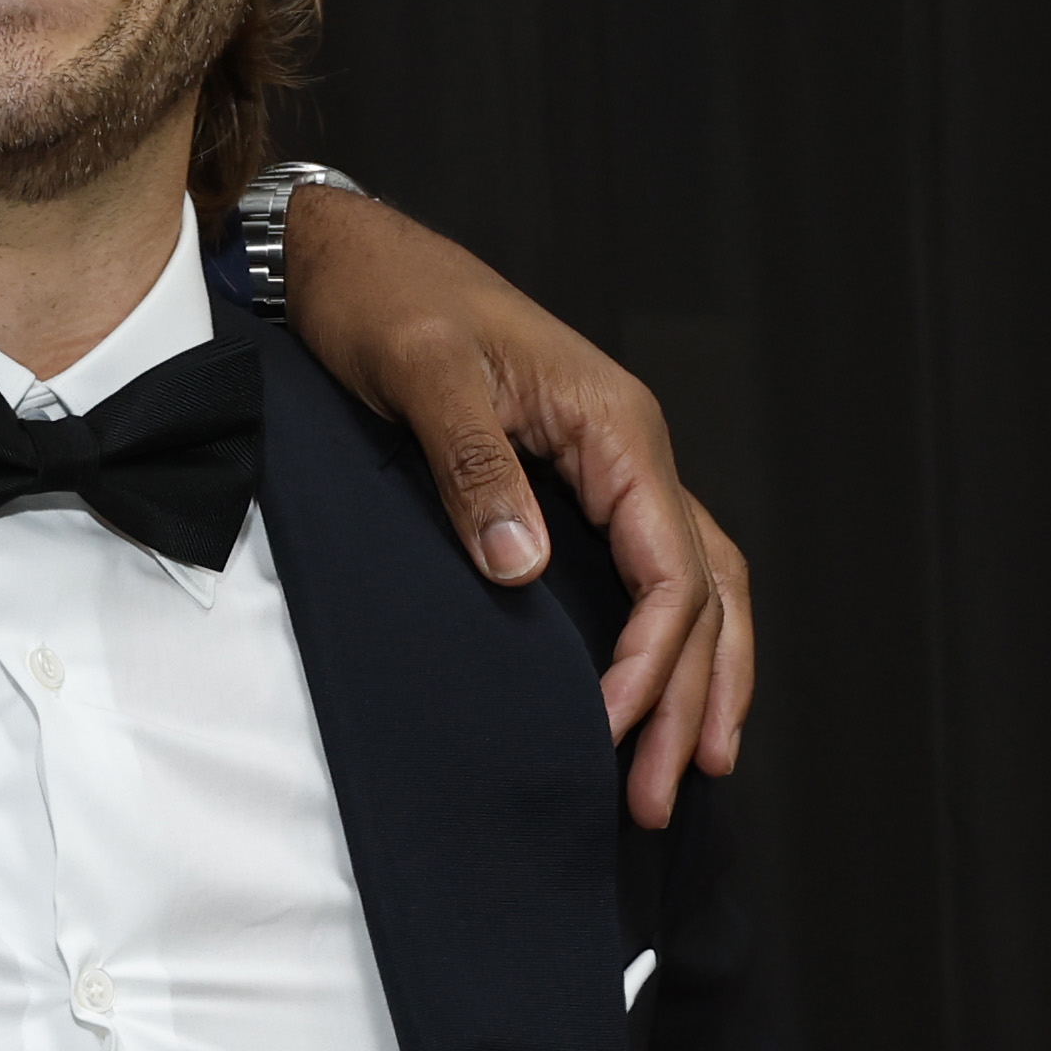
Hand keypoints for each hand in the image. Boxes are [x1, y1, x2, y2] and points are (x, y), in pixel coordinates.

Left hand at [277, 189, 755, 827]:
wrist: (348, 254)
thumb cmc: (385, 298)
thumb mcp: (420, 371)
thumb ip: (474, 466)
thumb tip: (523, 569)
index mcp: (615, 424)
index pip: (671, 567)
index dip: (652, 661)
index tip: (607, 732)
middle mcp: (629, 447)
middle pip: (702, 591)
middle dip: (692, 698)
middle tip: (660, 796)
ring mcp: (607, 465)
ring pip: (695, 585)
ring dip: (698, 678)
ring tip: (690, 768)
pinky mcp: (571, 480)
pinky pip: (650, 567)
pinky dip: (666, 638)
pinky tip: (651, 694)